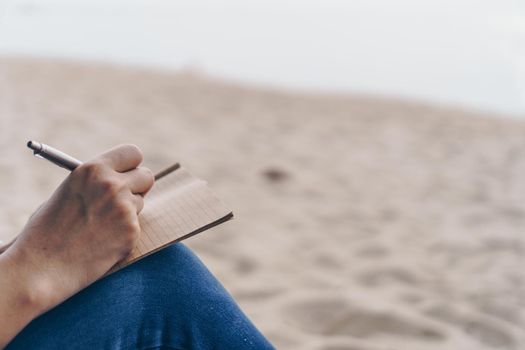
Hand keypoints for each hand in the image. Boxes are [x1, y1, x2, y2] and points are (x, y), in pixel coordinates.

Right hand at [4, 144, 154, 313]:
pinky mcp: (131, 230)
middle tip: (125, 199)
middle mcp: (112, 184)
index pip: (133, 153)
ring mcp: (124, 208)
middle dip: (138, 187)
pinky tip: (102, 243)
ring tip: (100, 227)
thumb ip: (97, 182)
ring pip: (141, 203)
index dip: (131, 165)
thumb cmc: (49, 230)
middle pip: (146, 176)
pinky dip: (124, 234)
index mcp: (93, 169)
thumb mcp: (69, 192)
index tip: (128, 173)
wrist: (42, 267)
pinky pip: (136, 226)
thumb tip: (123, 177)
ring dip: (129, 212)